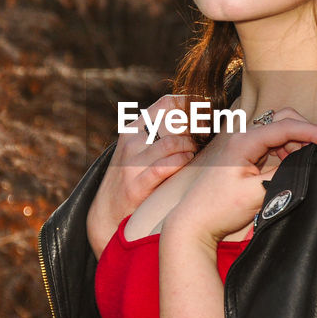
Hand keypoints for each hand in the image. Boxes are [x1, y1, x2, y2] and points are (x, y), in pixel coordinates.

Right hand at [86, 93, 199, 257]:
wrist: (107, 215)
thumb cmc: (134, 179)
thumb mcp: (140, 151)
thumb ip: (162, 134)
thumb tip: (201, 119)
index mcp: (134, 129)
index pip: (168, 102)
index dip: (193, 104)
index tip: (209, 114)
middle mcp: (132, 142)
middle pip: (174, 120)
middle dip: (198, 126)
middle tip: (209, 135)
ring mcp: (132, 163)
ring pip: (172, 143)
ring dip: (192, 146)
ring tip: (198, 153)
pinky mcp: (136, 185)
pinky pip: (165, 166)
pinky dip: (181, 162)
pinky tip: (189, 162)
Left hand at [162, 108, 316, 245]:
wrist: (195, 223)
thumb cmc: (219, 209)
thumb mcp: (256, 193)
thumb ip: (283, 173)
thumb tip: (305, 160)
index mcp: (243, 141)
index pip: (285, 126)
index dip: (313, 132)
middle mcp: (242, 137)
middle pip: (282, 120)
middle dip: (305, 132)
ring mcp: (244, 146)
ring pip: (279, 132)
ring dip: (296, 143)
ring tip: (305, 163)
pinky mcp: (245, 157)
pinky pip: (272, 145)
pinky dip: (287, 151)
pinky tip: (291, 166)